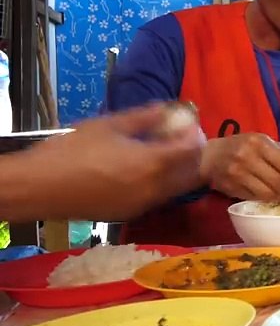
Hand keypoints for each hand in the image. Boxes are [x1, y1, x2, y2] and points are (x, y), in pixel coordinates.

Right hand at [8, 103, 205, 221]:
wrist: (38, 188)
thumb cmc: (71, 151)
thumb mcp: (108, 126)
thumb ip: (143, 118)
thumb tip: (167, 109)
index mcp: (151, 164)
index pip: (190, 151)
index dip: (195, 137)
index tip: (192, 126)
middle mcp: (153, 189)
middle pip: (188, 174)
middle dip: (192, 157)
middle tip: (184, 140)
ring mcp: (141, 206)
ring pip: (174, 189)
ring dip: (178, 172)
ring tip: (166, 153)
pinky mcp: (128, 215)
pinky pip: (156, 198)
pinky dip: (161, 185)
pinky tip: (147, 172)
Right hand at [200, 133, 279, 201]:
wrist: (209, 156)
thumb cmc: (242, 147)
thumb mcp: (263, 143)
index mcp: (260, 143)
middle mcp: (248, 157)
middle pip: (278, 182)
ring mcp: (237, 174)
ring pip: (267, 194)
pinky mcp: (231, 188)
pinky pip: (255, 198)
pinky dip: (266, 200)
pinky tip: (270, 197)